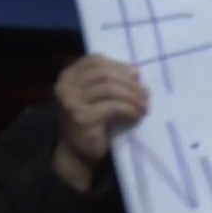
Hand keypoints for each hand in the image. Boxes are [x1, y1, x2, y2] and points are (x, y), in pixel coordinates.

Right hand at [52, 55, 148, 186]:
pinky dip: (129, 109)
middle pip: (104, 74)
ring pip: (110, 89)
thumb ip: (110, 81)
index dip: (119, 66)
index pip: (95, 60)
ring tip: (144, 105)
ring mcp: (71, 101)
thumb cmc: (94, 121)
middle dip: (129, 82)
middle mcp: (66, 85)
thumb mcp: (99, 96)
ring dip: (132, 96)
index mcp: (68, 75)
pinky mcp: (82, 118)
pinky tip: (137, 115)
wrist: (79, 152)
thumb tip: (135, 73)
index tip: (137, 76)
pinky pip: (113, 106)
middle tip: (145, 93)